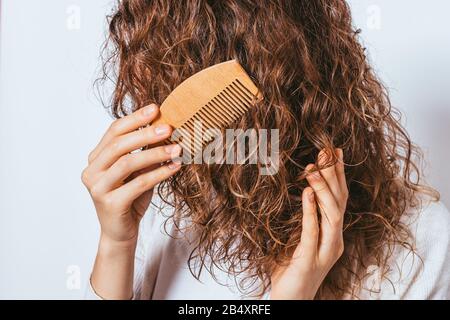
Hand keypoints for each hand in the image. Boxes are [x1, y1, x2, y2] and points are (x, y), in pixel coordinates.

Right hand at [81, 104, 181, 298]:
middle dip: (145, 133)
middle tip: (169, 127)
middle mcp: (91, 171)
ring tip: (177, 148)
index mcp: (96, 158)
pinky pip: (138, 183)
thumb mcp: (137, 171)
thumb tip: (166, 128)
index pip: (113, 131)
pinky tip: (175, 167)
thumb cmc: (130, 198)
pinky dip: (159, 173)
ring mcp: (97, 188)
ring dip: (155, 153)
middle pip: (119, 144)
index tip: (156, 109)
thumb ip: (144, 152)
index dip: (135, 118)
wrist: (120, 232)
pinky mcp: (110, 203)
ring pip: (127, 163)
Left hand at [270, 148, 347, 299]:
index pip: (340, 200)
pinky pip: (312, 232)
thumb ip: (303, 219)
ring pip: (332, 214)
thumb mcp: (298, 239)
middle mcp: (335, 241)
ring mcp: (325, 252)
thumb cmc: (291, 270)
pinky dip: (311, 210)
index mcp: (333, 235)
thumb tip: (299, 191)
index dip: (339, 176)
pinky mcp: (309, 260)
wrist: (289, 301)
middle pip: (340, 202)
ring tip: (313, 168)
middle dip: (334, 175)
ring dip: (323, 189)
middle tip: (327, 151)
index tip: (335, 152)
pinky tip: (306, 192)